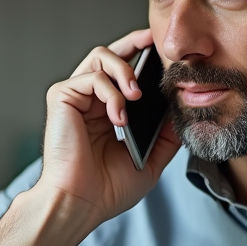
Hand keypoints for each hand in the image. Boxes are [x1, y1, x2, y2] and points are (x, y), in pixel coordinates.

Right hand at [34, 29, 180, 226]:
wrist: (81, 203)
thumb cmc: (107, 189)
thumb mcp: (150, 160)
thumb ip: (166, 136)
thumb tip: (184, 111)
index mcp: (106, 111)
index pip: (124, 73)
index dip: (142, 58)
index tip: (164, 54)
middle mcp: (89, 100)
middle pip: (109, 54)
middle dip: (133, 43)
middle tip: (153, 42)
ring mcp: (75, 97)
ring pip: (100, 57)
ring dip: (124, 70)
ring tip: (137, 94)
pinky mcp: (62, 98)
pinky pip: (91, 78)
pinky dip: (110, 93)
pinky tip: (118, 117)